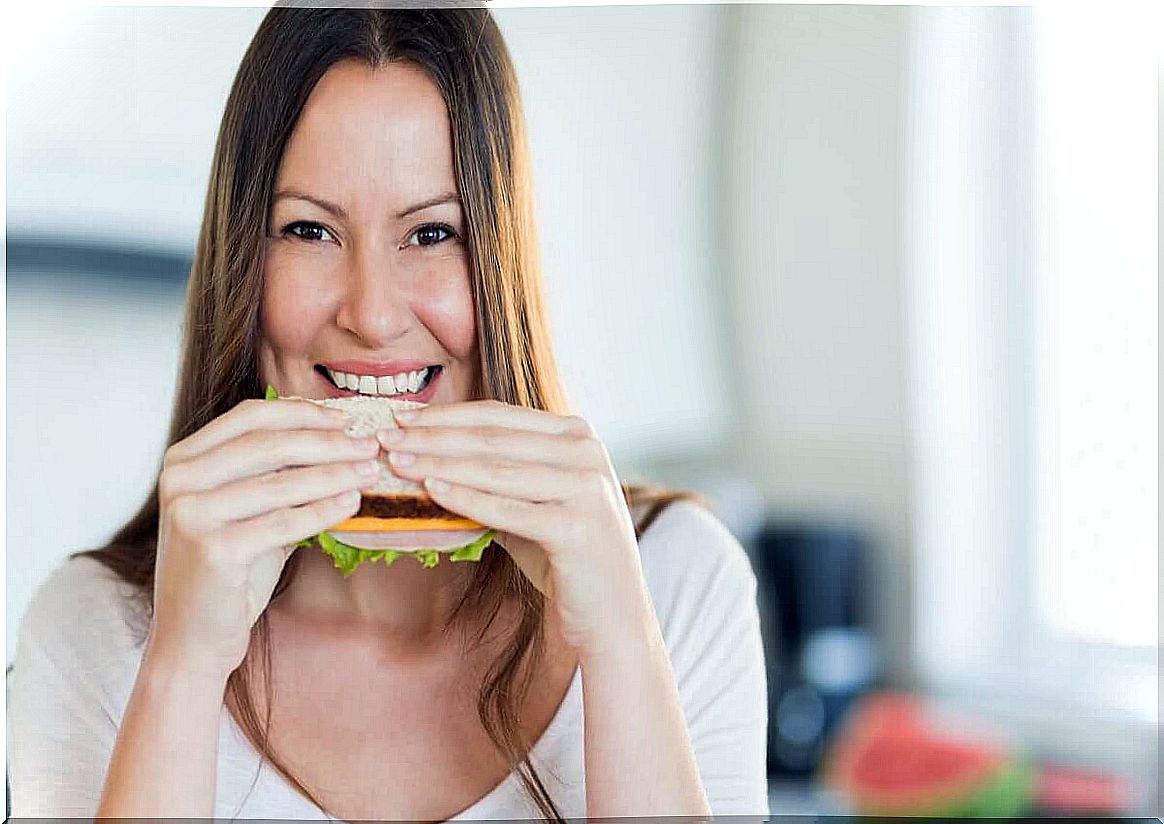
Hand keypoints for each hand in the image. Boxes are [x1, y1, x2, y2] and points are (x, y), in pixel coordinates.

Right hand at [148, 397, 380, 680]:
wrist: (194, 639)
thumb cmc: (229, 571)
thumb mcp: (248, 511)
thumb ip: (276, 474)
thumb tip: (339, 437)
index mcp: (184, 460)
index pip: (250, 417)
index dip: (301, 413)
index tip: (344, 419)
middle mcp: (180, 480)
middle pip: (269, 444)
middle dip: (327, 442)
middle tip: (369, 444)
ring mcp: (192, 514)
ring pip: (280, 483)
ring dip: (334, 474)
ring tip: (370, 472)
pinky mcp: (213, 549)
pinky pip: (284, 522)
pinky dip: (324, 510)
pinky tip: (352, 503)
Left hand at [378, 400, 650, 655]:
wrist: (610, 615)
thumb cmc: (564, 558)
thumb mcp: (530, 504)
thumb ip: (493, 477)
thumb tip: (424, 456)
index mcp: (577, 435)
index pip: (499, 415)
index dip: (445, 414)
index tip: (400, 417)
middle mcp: (587, 452)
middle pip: (493, 437)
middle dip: (432, 435)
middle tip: (384, 437)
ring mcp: (586, 487)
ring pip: (496, 468)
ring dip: (439, 462)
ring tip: (397, 462)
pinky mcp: (578, 526)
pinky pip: (507, 509)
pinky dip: (466, 497)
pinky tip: (431, 490)